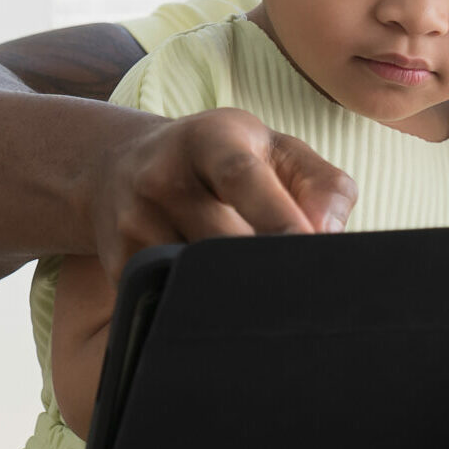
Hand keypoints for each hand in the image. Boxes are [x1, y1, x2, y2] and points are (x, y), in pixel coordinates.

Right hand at [88, 107, 356, 279]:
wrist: (120, 167)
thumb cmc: (221, 161)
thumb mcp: (275, 150)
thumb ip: (321, 184)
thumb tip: (329, 234)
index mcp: (208, 141)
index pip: (242, 178)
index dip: (278, 216)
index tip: (310, 248)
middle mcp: (162, 179)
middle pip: (223, 243)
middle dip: (267, 268)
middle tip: (301, 285)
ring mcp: (133, 227)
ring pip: (201, 280)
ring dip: (239, 294)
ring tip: (264, 290)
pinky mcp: (120, 268)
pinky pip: (175, 301)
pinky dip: (208, 308)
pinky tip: (222, 300)